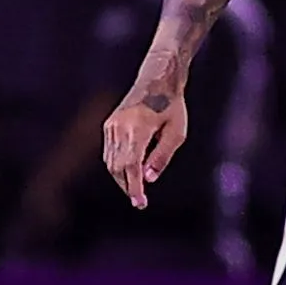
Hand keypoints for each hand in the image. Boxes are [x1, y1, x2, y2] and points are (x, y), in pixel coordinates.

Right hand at [101, 85, 187, 208]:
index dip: (134, 187)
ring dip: (121, 178)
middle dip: (127, 186)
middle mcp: (120, 128)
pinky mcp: (109, 125)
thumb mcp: (176, 133)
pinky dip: (117, 165)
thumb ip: (162, 157)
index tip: (139, 203)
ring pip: (110, 161)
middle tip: (140, 200)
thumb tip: (148, 179)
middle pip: (117, 167)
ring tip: (136, 189)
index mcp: (138, 130)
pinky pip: (109, 152)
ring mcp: (112, 126)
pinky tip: (129, 172)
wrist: (157, 81)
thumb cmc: (172, 107)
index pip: (131, 167)